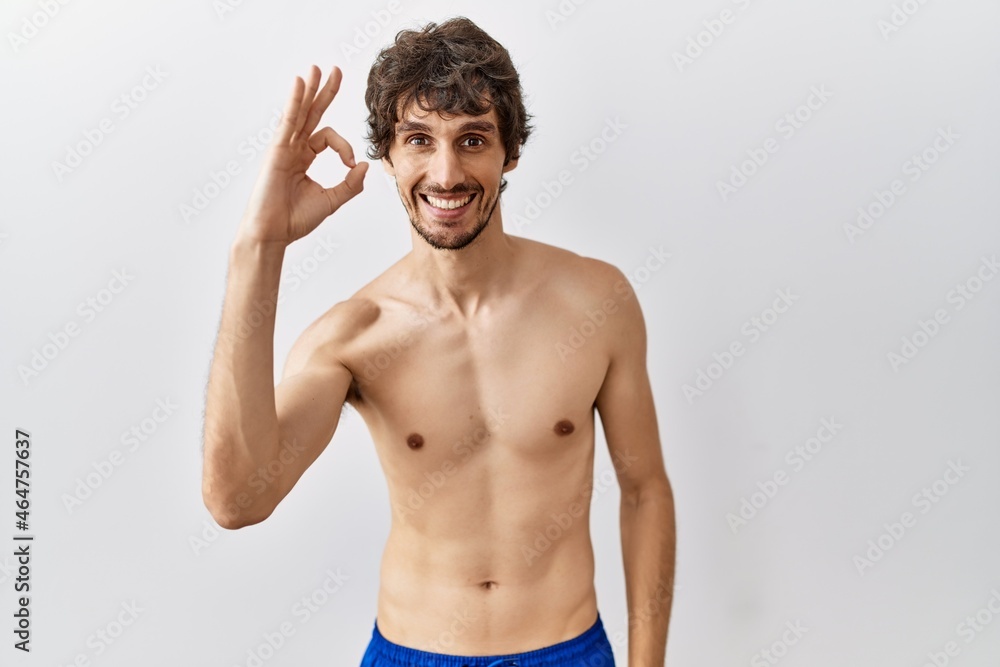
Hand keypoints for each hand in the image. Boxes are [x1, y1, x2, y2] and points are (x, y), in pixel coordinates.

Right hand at [237, 65, 368, 245]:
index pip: (328, 138)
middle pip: (311, 113)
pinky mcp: (277, 151)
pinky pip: (288, 121)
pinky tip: (300, 83)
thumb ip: (350, 184)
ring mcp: (283, 148)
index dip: (345, 147)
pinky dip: (294, 101)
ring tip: (317, 69)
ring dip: (309, 90)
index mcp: (303, 158)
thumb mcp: (331, 200)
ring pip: (299, 113)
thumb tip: (364, 165)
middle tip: (334, 70)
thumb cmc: (294, 220)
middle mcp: (292, 149)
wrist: (273, 234)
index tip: (351, 164)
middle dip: (323, 92)